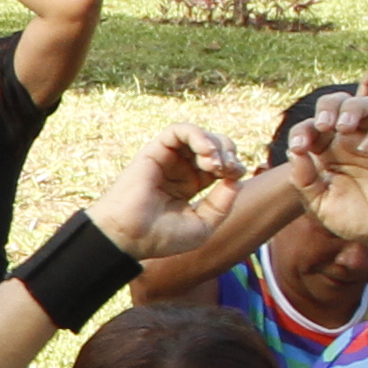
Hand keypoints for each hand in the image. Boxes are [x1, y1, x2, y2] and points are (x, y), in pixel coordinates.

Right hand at [87, 124, 251, 258]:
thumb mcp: (203, 226)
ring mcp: (168, 159)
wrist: (130, 237)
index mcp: (191, 185)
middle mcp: (180, 169)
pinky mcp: (155, 150)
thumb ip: (222, 204)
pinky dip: (197, 135)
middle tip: (226, 168)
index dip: (233, 165)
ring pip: (199, 135)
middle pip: (214, 146)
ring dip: (214, 144)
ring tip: (214, 163)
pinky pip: (179, 130)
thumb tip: (236, 179)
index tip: (235, 176)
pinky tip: (205, 152)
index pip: (220, 164)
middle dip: (228, 152)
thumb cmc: (161, 237)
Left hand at [288, 92, 367, 257]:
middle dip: (327, 107)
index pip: (310, 127)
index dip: (302, 130)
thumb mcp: (321, 204)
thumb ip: (305, 181)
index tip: (299, 146)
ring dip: (353, 108)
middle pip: (338, 103)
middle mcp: (349, 141)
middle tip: (323, 125)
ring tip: (343, 127)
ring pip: (367, 103)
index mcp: (326, 151)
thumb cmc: (353, 219)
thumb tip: (295, 152)